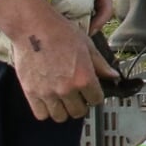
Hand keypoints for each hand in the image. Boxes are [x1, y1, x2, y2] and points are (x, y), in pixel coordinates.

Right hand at [0, 0, 117, 120]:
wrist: (33, 28)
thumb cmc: (61, 33)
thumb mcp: (87, 45)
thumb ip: (101, 65)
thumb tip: (114, 77)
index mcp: (84, 77)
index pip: (96, 100)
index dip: (96, 96)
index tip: (92, 92)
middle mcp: (66, 89)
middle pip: (79, 112)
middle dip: (81, 104)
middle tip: (78, 95)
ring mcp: (47, 93)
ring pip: (60, 117)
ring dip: (64, 110)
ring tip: (63, 99)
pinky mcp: (31, 93)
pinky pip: (41, 115)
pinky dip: (46, 111)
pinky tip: (49, 101)